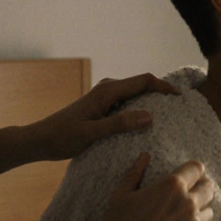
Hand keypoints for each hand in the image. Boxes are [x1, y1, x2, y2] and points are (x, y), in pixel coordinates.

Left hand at [25, 74, 177, 161]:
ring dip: (152, 102)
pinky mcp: (103, 106)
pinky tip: (146, 124)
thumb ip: (120, 124)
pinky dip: (141, 109)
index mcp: (107, 91)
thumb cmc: (62, 137)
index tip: (181, 97)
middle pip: (142, 85)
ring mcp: (105, 97)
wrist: (39, 140)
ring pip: (136, 94)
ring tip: (169, 116)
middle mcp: (107, 89)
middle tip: (180, 108)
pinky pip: (128, 103)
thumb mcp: (92, 133)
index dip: (164, 86)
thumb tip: (150, 116)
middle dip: (161, 93)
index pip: (144, 81)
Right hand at [61, 153, 215, 220]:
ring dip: (200, 209)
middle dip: (201, 187)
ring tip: (185, 214)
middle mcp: (188, 203)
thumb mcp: (122, 193)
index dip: (193, 170)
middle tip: (190, 193)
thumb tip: (144, 155)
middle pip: (209, 188)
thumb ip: (135, 172)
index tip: (188, 175)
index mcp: (172, 185)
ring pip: (210, 210)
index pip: (197, 168)